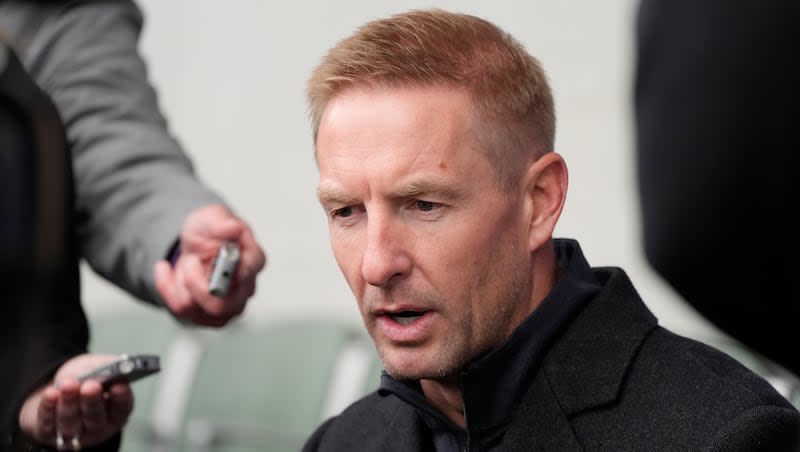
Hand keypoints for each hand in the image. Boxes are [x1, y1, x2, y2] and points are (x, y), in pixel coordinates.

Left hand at [18, 354, 133, 449]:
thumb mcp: (99, 366)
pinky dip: (48, 408)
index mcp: (116, 412)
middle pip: (95, 418)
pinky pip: (47, 423)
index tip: (119, 386)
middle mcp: (97, 427)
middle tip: (91, 386)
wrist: (59, 389)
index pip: (122, 408)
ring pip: (71, 422)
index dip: (121, 398)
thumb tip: (113, 366)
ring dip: (69, 403)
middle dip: (92, 402)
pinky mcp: (48, 433)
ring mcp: (72, 433)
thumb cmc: (85, 378)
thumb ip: (108, 366)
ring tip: (68, 385)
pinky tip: (51, 394)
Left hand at [154, 204, 266, 326]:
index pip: (251, 267)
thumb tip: (233, 228)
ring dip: (180, 281)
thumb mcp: (213, 217)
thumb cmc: (210, 234)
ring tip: (185, 260)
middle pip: (223, 304)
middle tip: (191, 260)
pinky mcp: (207, 317)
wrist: (194, 247)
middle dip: (197, 284)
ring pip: (196, 308)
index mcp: (252, 260)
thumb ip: (224, 222)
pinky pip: (181, 309)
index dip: (233, 265)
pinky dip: (168, 287)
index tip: (219, 254)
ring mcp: (227, 307)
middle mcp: (244, 289)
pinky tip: (171, 271)